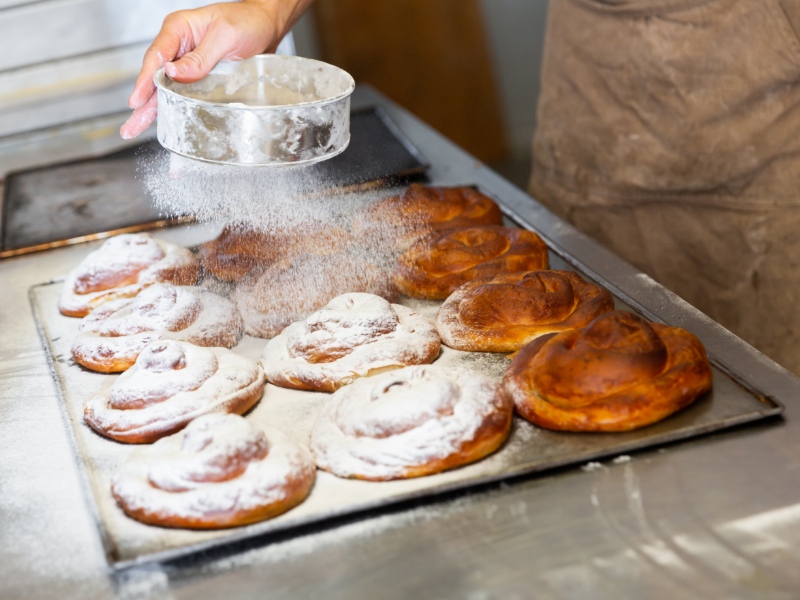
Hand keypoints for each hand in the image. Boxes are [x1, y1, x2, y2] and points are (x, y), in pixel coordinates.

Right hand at [121, 0, 312, 139]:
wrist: (269, 26)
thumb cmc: (248, 21)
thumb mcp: (225, 36)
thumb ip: (200, 57)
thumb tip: (173, 72)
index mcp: (179, 29)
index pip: (156, 56)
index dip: (144, 81)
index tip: (137, 101)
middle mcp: (180, 45)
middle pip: (155, 76)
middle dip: (142, 102)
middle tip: (130, 127)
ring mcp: (188, 62)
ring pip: (165, 88)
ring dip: (152, 109)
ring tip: (135, 128)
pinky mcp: (200, 76)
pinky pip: (183, 93)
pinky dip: (173, 107)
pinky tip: (165, 122)